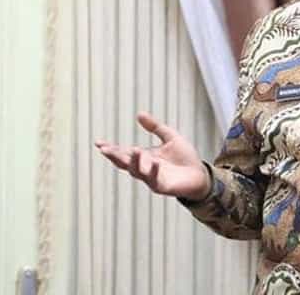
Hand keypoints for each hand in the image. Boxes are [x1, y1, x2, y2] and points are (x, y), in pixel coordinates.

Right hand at [95, 112, 210, 200]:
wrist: (200, 173)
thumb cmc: (185, 158)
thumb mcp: (170, 137)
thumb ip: (155, 127)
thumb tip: (139, 114)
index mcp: (144, 157)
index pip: (123, 152)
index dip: (111, 148)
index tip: (99, 143)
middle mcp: (144, 168)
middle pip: (125, 163)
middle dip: (115, 156)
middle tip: (105, 149)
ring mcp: (151, 178)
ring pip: (137, 172)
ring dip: (134, 162)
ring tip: (134, 150)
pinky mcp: (162, 186)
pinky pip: (154, 180)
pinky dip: (152, 171)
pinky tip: (153, 163)